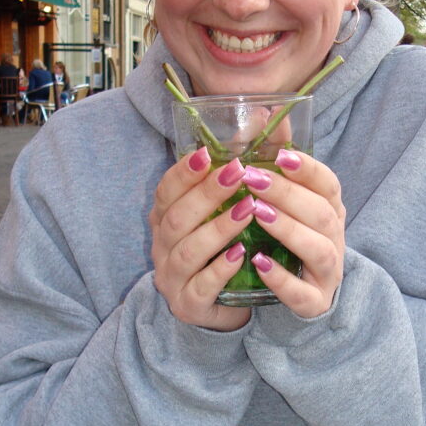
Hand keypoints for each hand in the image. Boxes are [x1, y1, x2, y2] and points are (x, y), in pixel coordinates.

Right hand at [150, 148, 255, 330]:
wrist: (222, 307)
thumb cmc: (222, 252)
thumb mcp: (221, 214)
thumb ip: (235, 174)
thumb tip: (264, 118)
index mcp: (164, 221)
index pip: (165, 191)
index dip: (184, 172)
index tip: (208, 153)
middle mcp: (162, 248)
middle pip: (176, 218)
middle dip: (206, 194)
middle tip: (237, 173)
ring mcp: (172, 278)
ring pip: (187, 251)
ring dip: (217, 229)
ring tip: (247, 210)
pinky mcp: (188, 305)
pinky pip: (201, 287)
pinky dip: (219, 270)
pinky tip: (241, 254)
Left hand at [239, 150, 345, 317]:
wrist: (303, 294)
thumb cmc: (289, 238)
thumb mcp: (285, 199)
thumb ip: (275, 159)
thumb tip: (264, 111)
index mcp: (330, 209)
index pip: (329, 184)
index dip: (308, 168)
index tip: (280, 154)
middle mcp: (335, 238)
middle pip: (321, 212)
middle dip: (287, 194)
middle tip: (252, 178)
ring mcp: (328, 272)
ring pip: (318, 249)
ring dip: (288, 229)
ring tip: (257, 213)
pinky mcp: (314, 302)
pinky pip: (303, 293)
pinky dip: (282, 279)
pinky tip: (259, 263)